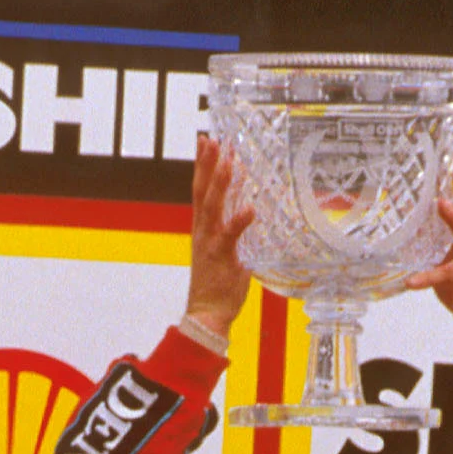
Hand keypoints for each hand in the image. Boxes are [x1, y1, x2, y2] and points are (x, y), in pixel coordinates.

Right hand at [184, 135, 256, 337]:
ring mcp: (209, 242)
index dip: (203, 165)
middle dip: (207, 164)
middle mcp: (202, 230)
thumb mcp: (227, 251)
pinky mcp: (220, 257)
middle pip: (202, 191)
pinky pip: (230, 236)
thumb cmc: (218, 285)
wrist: (207, 314)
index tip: (206, 141)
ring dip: (220, 183)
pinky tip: (250, 208)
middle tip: (212, 139)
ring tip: (229, 161)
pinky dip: (240, 221)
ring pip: (212, 207)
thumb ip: (235, 232)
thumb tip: (251, 214)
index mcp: (203, 227)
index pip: (201, 189)